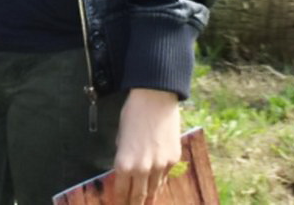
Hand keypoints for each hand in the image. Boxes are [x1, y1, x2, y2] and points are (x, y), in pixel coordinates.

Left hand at [109, 88, 180, 203]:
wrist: (155, 99)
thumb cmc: (133, 113)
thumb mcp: (120, 136)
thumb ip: (123, 155)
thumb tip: (126, 168)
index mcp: (123, 164)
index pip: (121, 191)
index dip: (121, 200)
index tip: (121, 204)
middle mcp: (141, 169)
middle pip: (138, 196)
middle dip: (135, 204)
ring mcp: (159, 166)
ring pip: (154, 189)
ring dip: (149, 197)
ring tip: (147, 203)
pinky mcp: (173, 160)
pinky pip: (165, 176)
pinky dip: (160, 182)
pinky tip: (158, 186)